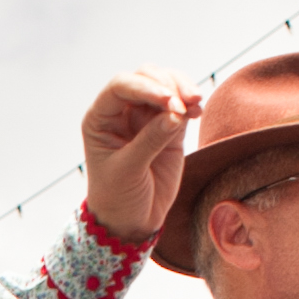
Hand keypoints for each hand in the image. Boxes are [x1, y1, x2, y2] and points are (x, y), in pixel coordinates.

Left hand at [79, 70, 199, 244]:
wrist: (132, 220)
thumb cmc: (118, 196)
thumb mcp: (128, 170)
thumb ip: (150, 140)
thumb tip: (176, 114)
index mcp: (101, 118)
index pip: (121, 86)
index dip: (144, 86)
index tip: (167, 100)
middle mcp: (122, 111)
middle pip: (145, 78)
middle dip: (167, 85)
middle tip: (184, 104)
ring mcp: (145, 117)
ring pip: (166, 85)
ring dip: (182, 89)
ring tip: (195, 105)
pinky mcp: (168, 127)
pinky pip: (180, 105)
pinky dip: (190, 104)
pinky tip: (197, 112)